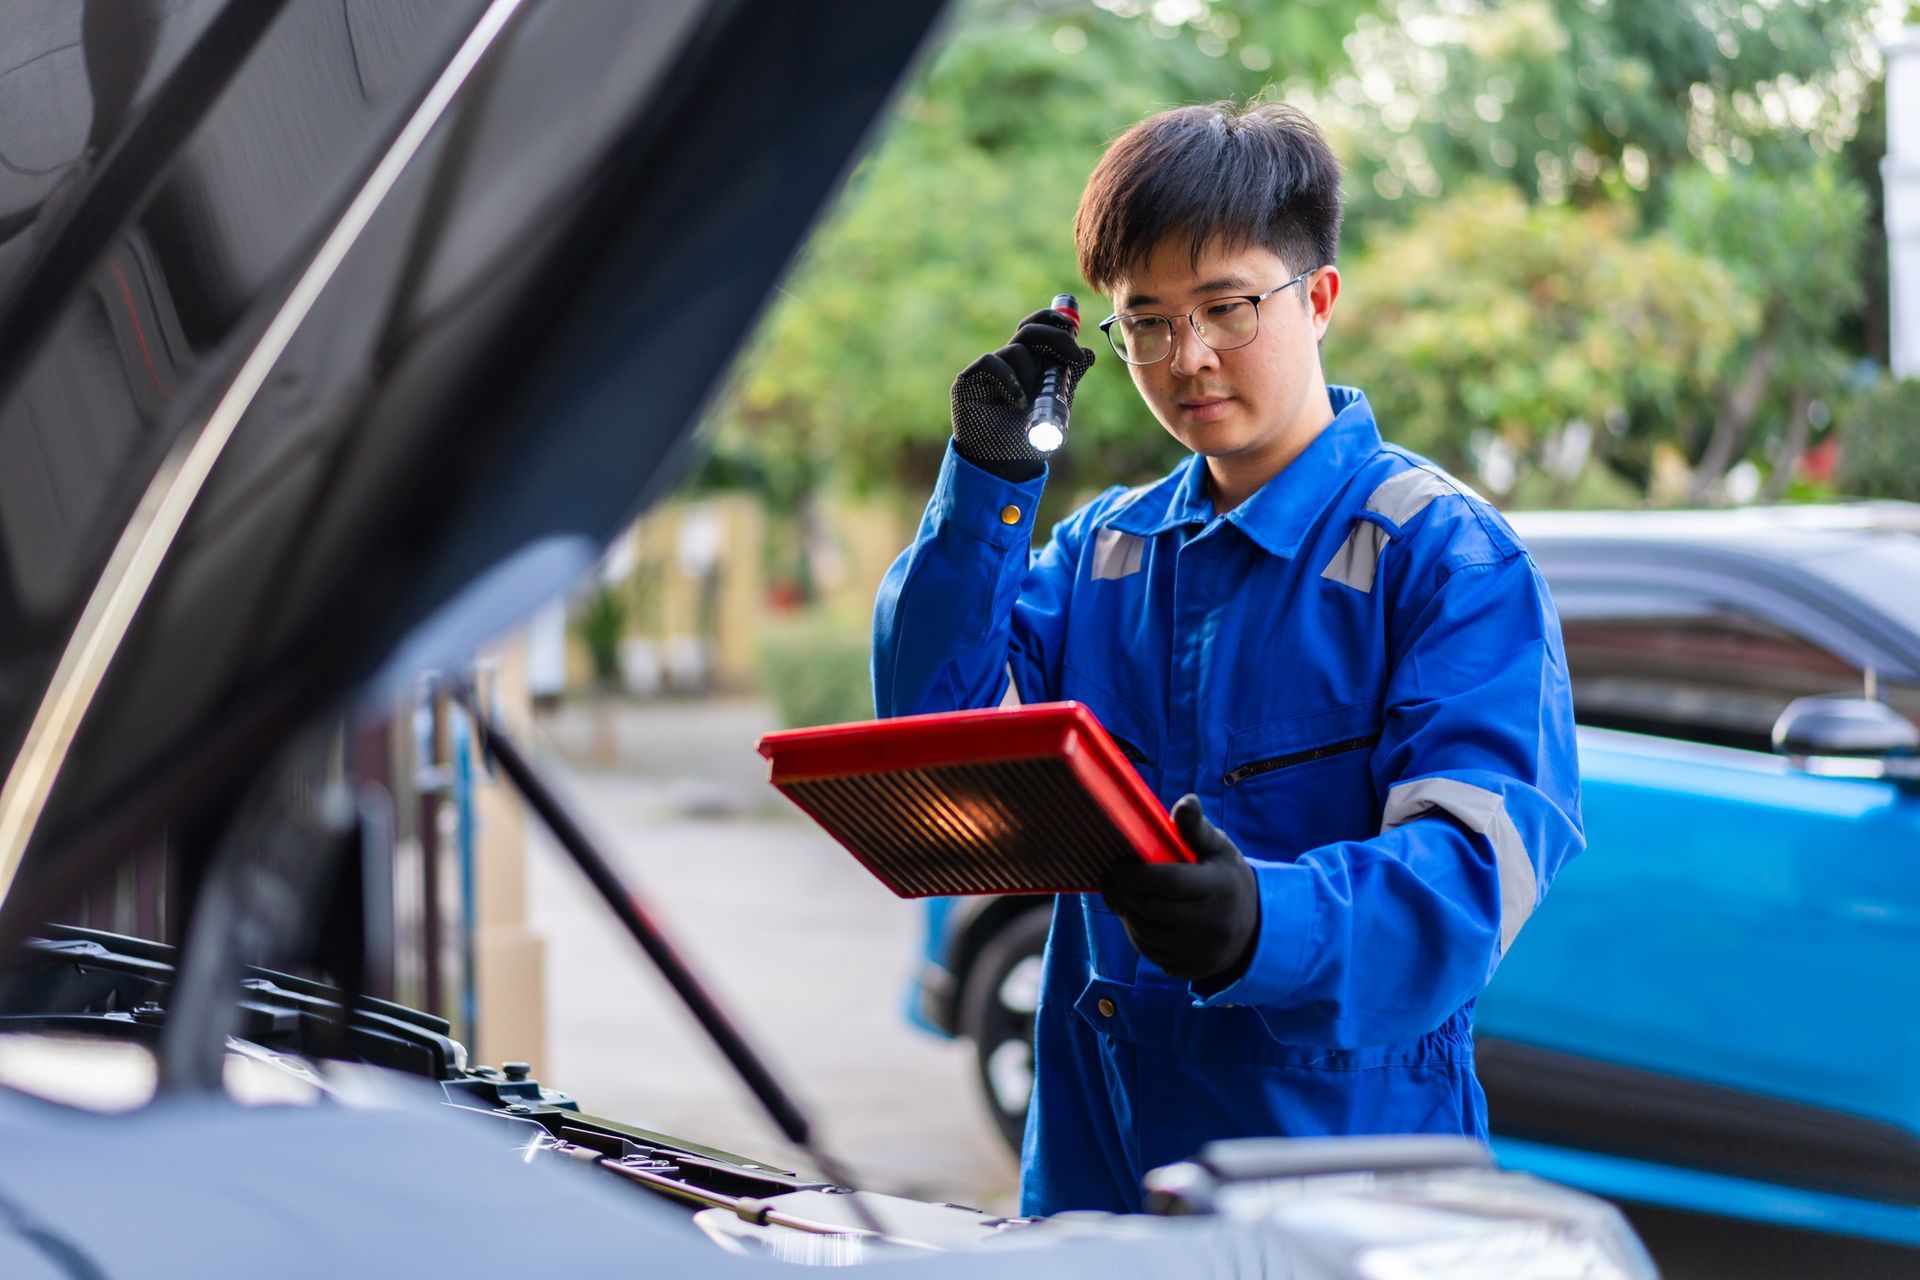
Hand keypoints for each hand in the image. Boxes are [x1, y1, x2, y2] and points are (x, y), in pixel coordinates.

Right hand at [950, 308, 1095, 478]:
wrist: (1002, 465)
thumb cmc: (1026, 438)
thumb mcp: (1055, 406)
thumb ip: (1068, 379)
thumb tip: (1089, 353)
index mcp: (1029, 363)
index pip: (1038, 327)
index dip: (1053, 319)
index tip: (1074, 329)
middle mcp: (1008, 362)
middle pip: (1029, 330)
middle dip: (1056, 338)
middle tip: (1073, 356)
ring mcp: (988, 370)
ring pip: (1016, 350)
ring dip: (1031, 375)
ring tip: (1030, 403)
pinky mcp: (968, 379)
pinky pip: (992, 363)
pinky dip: (1010, 380)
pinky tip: (1017, 402)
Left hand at [1101, 795, 1259, 984]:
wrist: (1253, 929)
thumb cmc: (1226, 879)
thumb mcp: (1219, 850)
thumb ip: (1197, 828)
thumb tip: (1186, 802)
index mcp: (1218, 888)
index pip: (1168, 882)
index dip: (1135, 875)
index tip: (1114, 867)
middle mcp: (1211, 924)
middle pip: (1151, 909)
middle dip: (1123, 894)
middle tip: (1109, 880)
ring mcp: (1200, 951)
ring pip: (1145, 934)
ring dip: (1127, 915)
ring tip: (1123, 897)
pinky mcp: (1190, 969)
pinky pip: (1151, 953)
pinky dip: (1138, 935)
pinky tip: (1138, 918)